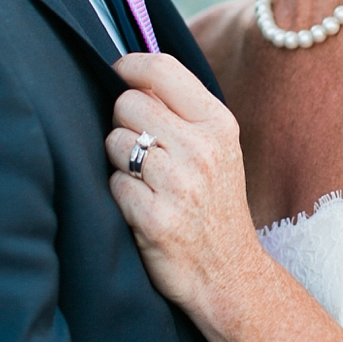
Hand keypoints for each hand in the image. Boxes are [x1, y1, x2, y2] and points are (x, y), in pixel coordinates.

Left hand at [105, 53, 263, 313]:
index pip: (162, 69)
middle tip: (141, 149)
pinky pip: (112, 183)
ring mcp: (179, 184)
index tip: (117, 72)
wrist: (230, 275)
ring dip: (119, 161)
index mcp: (219, 124)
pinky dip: (120, 195)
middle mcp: (202, 149)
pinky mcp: (155, 218)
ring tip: (144, 181)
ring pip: (114, 143)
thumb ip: (183, 110)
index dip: (129, 66)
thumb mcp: (217, 149)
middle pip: (128, 103)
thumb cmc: (215, 205)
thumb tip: (133, 73)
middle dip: (123, 123)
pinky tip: (142, 208)